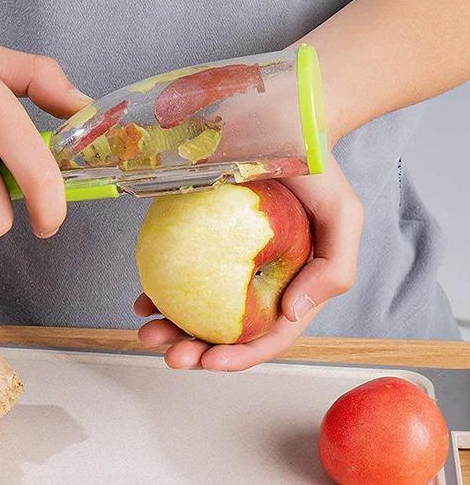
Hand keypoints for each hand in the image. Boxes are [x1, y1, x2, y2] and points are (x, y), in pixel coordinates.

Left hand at [135, 154, 363, 370]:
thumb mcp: (343, 217)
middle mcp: (255, 284)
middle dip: (195, 353)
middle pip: (224, 332)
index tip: (211, 363)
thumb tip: (293, 314)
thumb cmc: (317, 170)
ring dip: (169, 329)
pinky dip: (157, 292)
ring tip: (147, 331)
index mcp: (291, 288)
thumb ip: (333, 269)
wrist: (283, 121)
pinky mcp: (197, 244)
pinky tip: (140, 299)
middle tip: (171, 356)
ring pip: (194, 310)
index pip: (267, 336)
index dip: (240, 357)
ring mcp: (223, 266)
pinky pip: (175, 275)